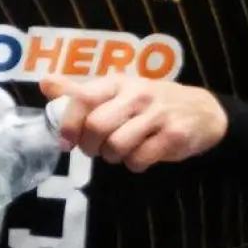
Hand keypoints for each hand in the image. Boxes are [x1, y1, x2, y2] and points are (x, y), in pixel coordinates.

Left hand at [40, 75, 228, 172]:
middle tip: (96, 149)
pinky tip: (141, 155)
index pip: (83, 98)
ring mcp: (158, 114)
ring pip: (117, 146)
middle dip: (90, 146)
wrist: (202, 111)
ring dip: (113, 157)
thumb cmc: (150, 103)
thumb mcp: (117, 92)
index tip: (67, 141)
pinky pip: (140, 160)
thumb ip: (81, 91)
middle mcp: (138, 94)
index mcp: (119, 82)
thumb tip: (45, 83)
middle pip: (97, 126)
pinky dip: (134, 164)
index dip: (69, 123)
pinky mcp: (173, 136)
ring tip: (121, 151)